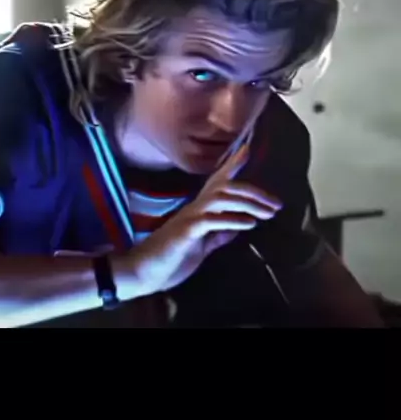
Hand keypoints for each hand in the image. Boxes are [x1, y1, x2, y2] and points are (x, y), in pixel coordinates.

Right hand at [124, 145, 282, 296]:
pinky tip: (249, 224)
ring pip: (222, 198)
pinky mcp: (187, 231)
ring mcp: (190, 217)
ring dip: (249, 203)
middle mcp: (195, 207)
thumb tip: (237, 227)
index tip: (248, 148)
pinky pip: (212, 220)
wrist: (143, 272)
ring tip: (268, 213)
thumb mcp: (201, 246)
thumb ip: (218, 235)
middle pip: (227, 187)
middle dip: (255, 192)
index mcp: (199, 210)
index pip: (218, 181)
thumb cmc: (170, 259)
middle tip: (277, 204)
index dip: (233, 164)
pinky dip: (233, 219)